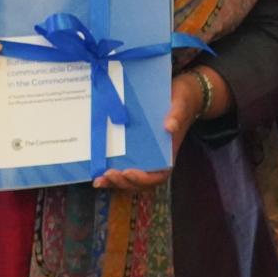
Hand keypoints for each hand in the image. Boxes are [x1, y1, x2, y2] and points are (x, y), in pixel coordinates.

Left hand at [94, 69, 208, 192]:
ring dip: (114, 182)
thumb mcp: (180, 105)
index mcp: (168, 154)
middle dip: (124, 182)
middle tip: (108, 175)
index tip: (128, 172)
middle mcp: (155, 158)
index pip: (159, 175)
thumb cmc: (180, 102)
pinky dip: (110, 171)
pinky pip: (122, 163)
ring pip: (129, 177)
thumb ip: (176, 115)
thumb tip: (169, 126)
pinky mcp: (132, 148)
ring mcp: (143, 155)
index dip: (143, 178)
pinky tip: (97, 171)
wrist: (178, 94)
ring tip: (99, 180)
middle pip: (140, 181)